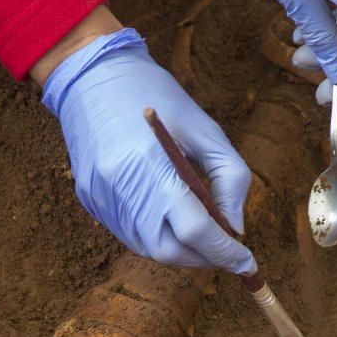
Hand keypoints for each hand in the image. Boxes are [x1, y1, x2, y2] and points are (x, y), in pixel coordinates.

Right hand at [40, 28, 256, 274]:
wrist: (93, 75)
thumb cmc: (157, 97)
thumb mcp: (205, 129)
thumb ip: (229, 179)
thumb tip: (235, 228)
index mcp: (152, 166)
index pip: (195, 230)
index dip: (225, 251)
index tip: (247, 261)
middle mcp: (121, 189)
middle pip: (169, 251)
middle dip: (203, 257)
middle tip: (226, 250)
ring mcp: (101, 198)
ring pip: (147, 249)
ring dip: (181, 251)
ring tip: (201, 234)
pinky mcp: (89, 200)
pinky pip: (129, 234)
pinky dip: (157, 237)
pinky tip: (171, 219)